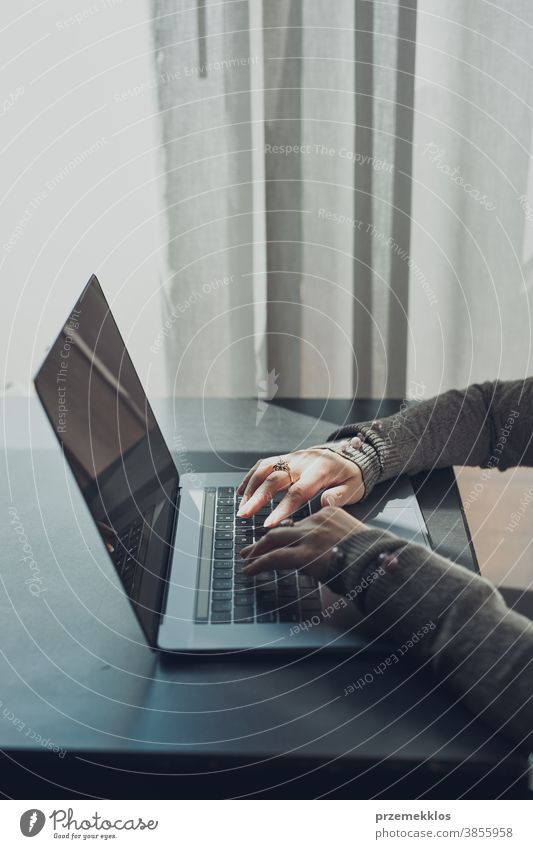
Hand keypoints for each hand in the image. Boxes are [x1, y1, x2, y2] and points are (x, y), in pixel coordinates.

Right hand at [237, 444, 364, 526]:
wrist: (349, 453)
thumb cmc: (351, 474)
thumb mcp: (355, 487)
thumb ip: (341, 496)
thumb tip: (326, 503)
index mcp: (320, 471)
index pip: (297, 491)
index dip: (282, 508)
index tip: (269, 524)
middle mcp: (303, 462)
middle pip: (275, 479)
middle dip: (257, 497)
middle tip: (244, 514)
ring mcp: (292, 458)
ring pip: (265, 469)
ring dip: (250, 487)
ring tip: (241, 506)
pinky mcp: (286, 458)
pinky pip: (264, 464)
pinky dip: (251, 476)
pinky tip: (242, 491)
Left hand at [241, 506, 367, 582]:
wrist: (379, 561)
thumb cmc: (373, 556)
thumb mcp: (354, 539)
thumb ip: (336, 541)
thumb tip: (323, 556)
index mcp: (330, 514)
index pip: (300, 523)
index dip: (285, 534)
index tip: (276, 541)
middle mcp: (317, 521)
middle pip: (283, 529)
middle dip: (264, 540)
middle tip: (251, 549)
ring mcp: (309, 537)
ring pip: (273, 540)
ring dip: (257, 551)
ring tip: (247, 560)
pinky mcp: (304, 554)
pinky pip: (274, 558)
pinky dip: (259, 564)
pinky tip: (250, 570)